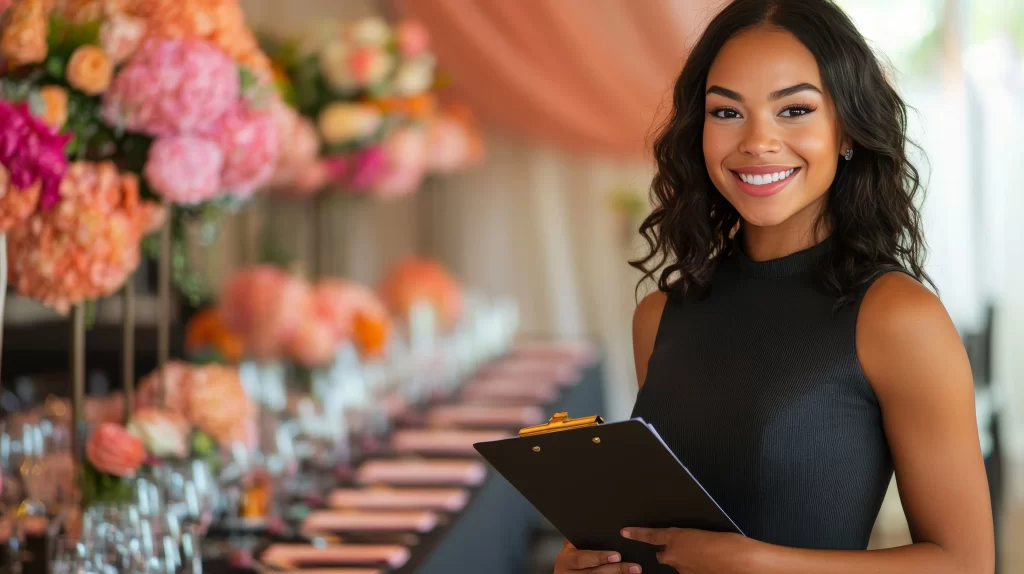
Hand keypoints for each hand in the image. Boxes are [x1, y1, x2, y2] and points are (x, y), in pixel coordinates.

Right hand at [554, 539, 642, 572]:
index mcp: (565, 560)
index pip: (582, 558)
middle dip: (616, 569)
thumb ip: (579, 537)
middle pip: (595, 573)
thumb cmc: (569, 557)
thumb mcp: (570, 547)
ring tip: (635, 571)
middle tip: (634, 566)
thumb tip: (593, 518)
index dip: (599, 557)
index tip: (617, 555)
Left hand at [621, 528, 754, 573]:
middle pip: (662, 555)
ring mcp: (682, 571)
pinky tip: (708, 566)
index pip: (650, 535)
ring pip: (677, 566)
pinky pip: (688, 573)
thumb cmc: (730, 544)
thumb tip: (690, 543)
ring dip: (685, 562)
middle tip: (686, 549)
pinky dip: (695, 570)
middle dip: (668, 552)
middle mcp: (675, 556)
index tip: (625, 532)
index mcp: (676, 537)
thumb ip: (691, 538)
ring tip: (706, 558)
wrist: (742, 563)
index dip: (637, 534)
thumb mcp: (707, 534)